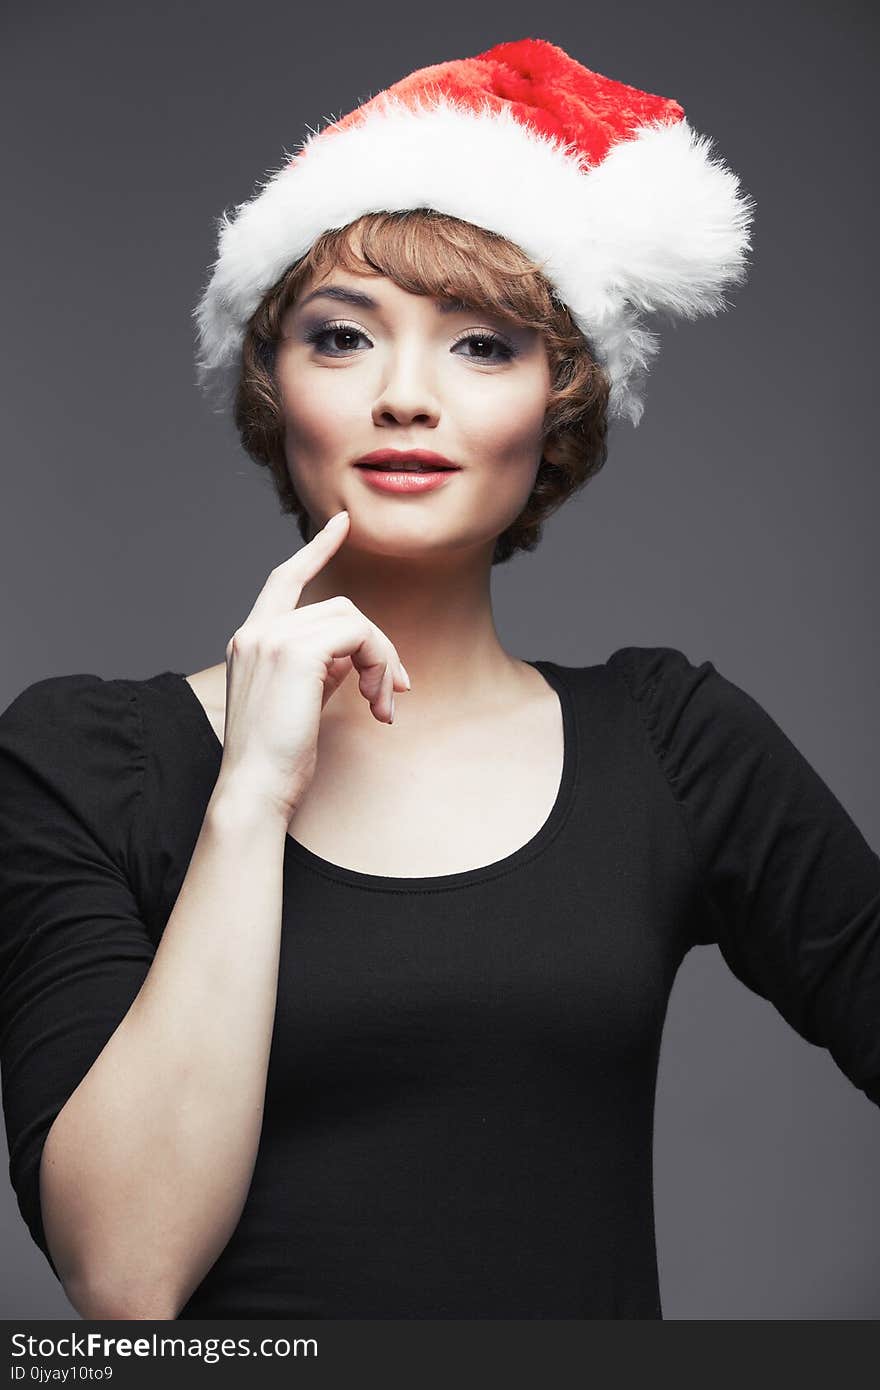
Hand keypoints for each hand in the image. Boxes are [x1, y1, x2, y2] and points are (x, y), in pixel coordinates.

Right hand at [216, 511, 409, 822]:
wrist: (254, 788)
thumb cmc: (277, 758)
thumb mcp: (300, 701)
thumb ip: (322, 667)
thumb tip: (356, 654)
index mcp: (250, 640)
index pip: (284, 578)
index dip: (317, 549)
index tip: (343, 524)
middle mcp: (255, 631)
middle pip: (338, 606)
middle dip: (377, 646)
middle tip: (394, 691)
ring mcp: (271, 637)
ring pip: (352, 619)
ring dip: (382, 661)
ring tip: (382, 705)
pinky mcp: (294, 651)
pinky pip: (359, 635)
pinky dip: (380, 664)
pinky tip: (377, 703)